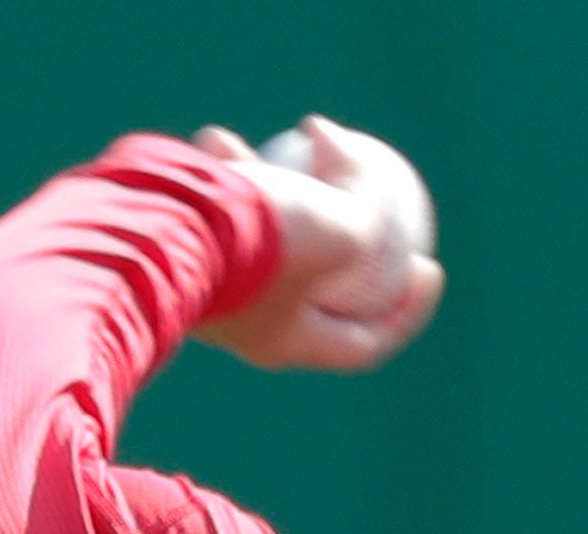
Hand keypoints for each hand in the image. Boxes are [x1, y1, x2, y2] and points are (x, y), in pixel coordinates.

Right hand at [190, 114, 444, 371]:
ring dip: (284, 183)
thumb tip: (373, 176)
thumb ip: (368, 213)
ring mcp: (213, 287)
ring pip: (260, 232)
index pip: (365, 339)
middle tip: (371, 198)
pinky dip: (221, 175)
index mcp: (291, 341)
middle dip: (346, 237)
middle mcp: (250, 321)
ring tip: (301, 139)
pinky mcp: (178, 253)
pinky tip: (219, 140)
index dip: (405, 310)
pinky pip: (209, 211)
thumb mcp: (343, 233)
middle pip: (317, 283)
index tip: (427, 264)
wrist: (160, 234)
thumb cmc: (262, 244)